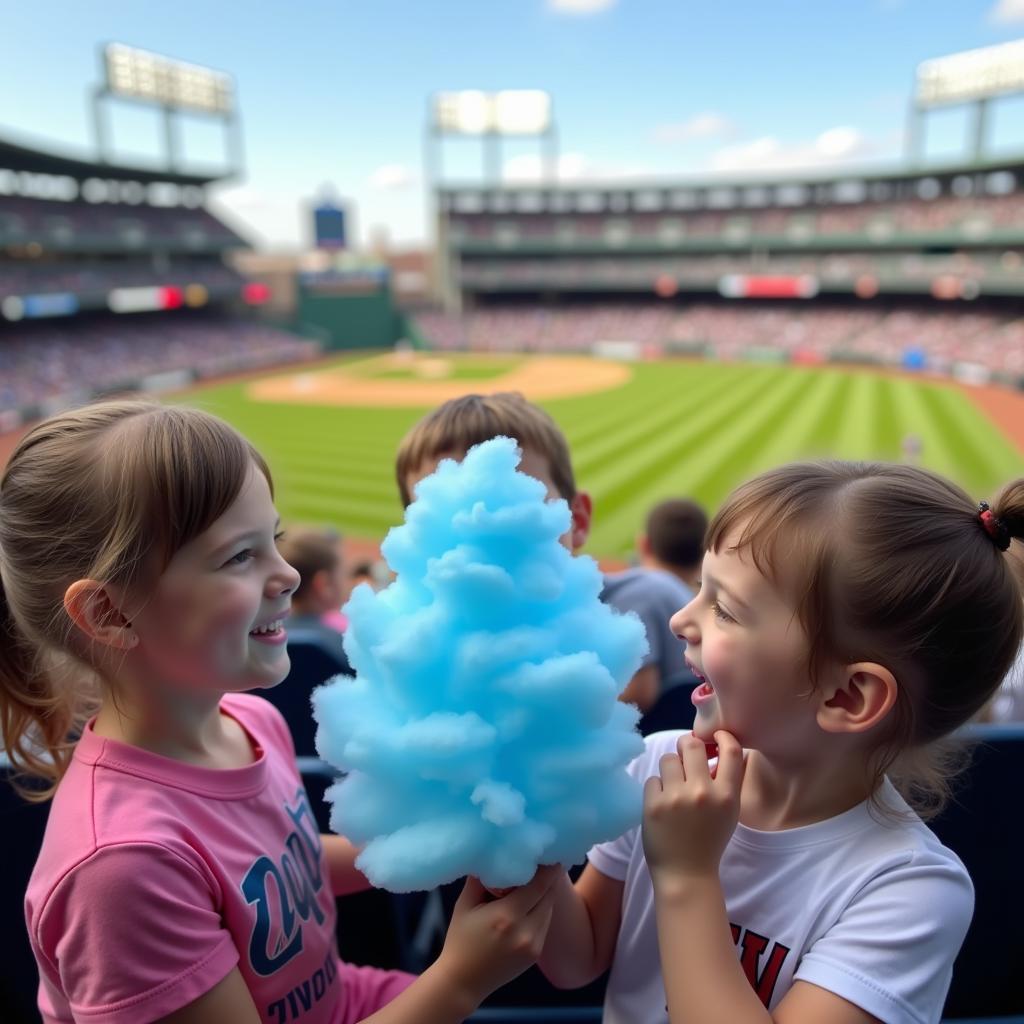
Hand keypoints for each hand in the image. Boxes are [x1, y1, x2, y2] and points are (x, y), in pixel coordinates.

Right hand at [434, 864, 559, 1008]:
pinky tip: (530, 901)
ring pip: (549, 909)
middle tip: (544, 858)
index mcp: (507, 916)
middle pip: (548, 895)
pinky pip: (544, 923)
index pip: (540, 884)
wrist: (463, 982)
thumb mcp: (465, 904)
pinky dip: (540, 909)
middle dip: (547, 877)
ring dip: (545, 893)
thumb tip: (491, 851)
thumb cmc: (460, 939)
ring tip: (536, 878)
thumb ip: (480, 878)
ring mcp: (533, 945)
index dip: (549, 867)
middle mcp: (525, 931)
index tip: (551, 850)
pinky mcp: (535, 954)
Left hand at [642, 731, 745, 886]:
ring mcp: (676, 797)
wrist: (686, 874)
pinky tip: (662, 805)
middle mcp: (702, 792)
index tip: (716, 737)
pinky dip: (657, 789)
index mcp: (726, 796)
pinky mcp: (653, 804)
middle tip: (686, 756)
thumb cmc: (709, 841)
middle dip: (687, 746)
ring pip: (668, 759)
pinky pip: (653, 779)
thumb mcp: (729, 813)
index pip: (732, 751)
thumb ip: (725, 783)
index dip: (723, 737)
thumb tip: (714, 750)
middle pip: (691, 744)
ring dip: (670, 769)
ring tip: (673, 786)